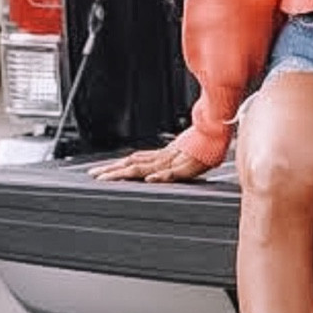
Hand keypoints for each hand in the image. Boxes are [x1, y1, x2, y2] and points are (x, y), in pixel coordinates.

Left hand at [88, 145, 211, 184]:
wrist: (218, 134)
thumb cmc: (203, 145)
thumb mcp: (184, 155)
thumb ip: (170, 164)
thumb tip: (154, 173)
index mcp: (161, 156)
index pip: (133, 161)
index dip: (115, 166)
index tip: (99, 172)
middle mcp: (163, 158)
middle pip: (133, 164)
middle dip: (112, 170)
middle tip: (94, 175)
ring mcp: (174, 161)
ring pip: (146, 167)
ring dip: (125, 173)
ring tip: (109, 178)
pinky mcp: (188, 166)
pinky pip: (173, 172)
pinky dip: (161, 175)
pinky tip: (150, 179)